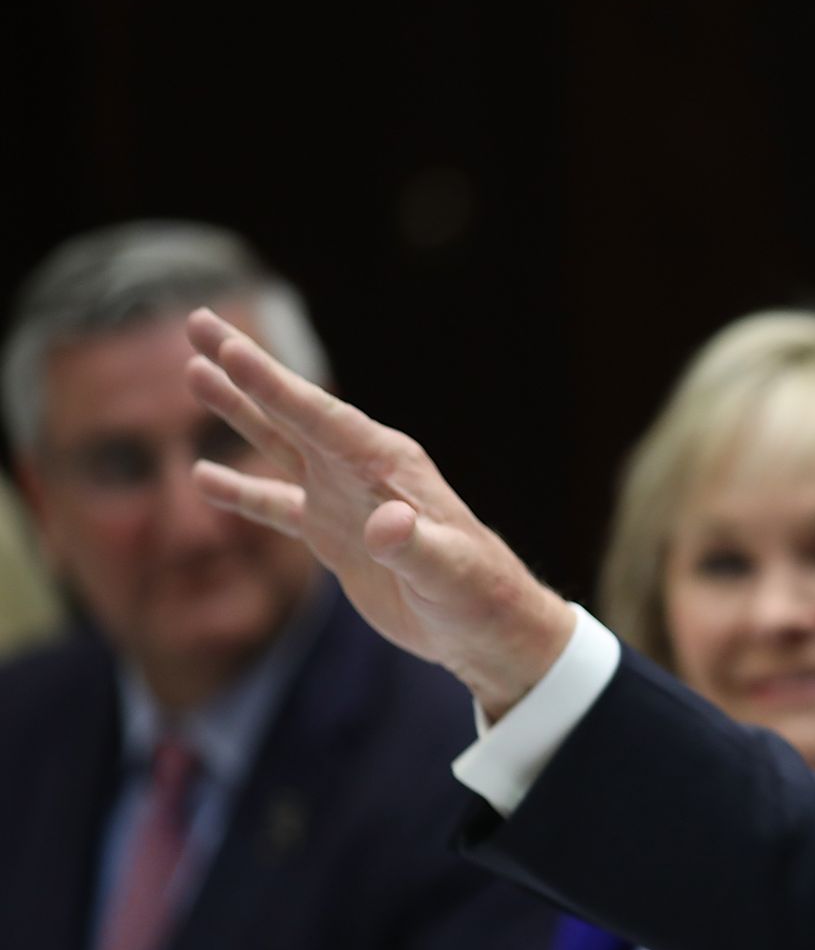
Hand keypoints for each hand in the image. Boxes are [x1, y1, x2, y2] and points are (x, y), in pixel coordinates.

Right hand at [182, 308, 573, 717]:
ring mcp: (345, 500)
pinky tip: (203, 477)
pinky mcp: (335, 535)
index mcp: (388, 465)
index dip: (274, 385)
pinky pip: (276, 505)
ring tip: (193, 371)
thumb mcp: (449, 571)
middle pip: (293, 412)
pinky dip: (240, 491)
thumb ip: (416, 545)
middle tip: (197, 323)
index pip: (321, 417)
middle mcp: (362, 470)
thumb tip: (385, 525)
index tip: (231, 348)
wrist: (485, 626)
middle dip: (245, 370)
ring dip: (238, 411)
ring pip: (280, 445)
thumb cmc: (477, 593)